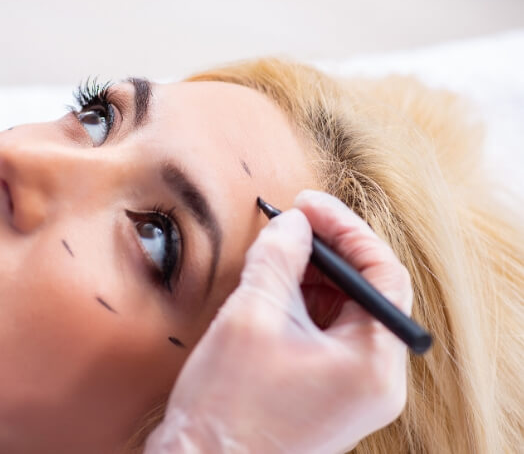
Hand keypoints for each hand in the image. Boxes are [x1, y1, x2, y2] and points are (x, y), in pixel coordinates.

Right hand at [145, 190, 412, 453]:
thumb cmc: (228, 407)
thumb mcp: (253, 315)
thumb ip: (279, 257)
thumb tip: (294, 224)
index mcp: (373, 365)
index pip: (383, 275)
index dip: (346, 230)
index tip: (310, 205)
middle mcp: (375, 380)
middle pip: (367, 292)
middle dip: (328, 251)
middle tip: (292, 222)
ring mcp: (352, 390)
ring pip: (345, 312)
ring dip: (314, 275)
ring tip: (277, 252)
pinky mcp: (327, 392)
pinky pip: (327, 334)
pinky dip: (304, 303)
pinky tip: (274, 286)